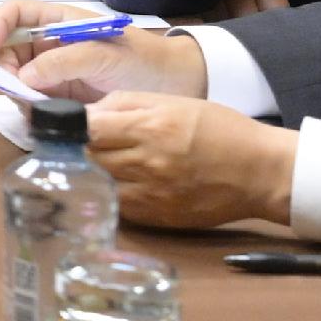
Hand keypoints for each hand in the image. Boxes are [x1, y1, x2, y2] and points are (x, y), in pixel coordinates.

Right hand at [0, 4, 211, 99]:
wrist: (178, 86)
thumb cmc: (144, 60)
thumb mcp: (104, 54)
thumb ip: (63, 61)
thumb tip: (23, 77)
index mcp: (59, 22)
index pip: (15, 13)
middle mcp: (51, 45)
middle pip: (7, 49)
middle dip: (3, 66)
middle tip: (16, 86)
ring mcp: (55, 73)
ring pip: (15, 78)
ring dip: (16, 91)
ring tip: (35, 105)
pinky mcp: (62, 99)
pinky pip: (33, 102)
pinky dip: (31, 109)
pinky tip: (44, 116)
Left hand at [82, 91, 294, 227]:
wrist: (261, 172)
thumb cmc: (220, 130)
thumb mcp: (174, 102)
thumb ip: (126, 104)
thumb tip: (87, 113)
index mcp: (151, 127)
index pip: (87, 128)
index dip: (67, 125)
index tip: (59, 123)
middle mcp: (147, 162)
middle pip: (87, 157)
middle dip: (75, 148)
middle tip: (73, 143)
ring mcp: (151, 194)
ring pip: (98, 183)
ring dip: (90, 172)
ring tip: (93, 162)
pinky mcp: (157, 218)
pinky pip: (117, 206)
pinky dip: (110, 193)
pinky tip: (115, 184)